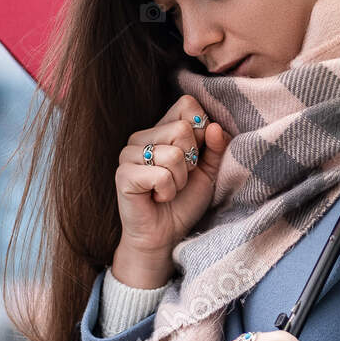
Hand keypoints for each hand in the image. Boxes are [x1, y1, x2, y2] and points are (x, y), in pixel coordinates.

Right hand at [113, 95, 232, 285]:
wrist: (165, 236)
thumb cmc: (184, 201)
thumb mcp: (209, 171)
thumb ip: (216, 146)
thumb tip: (214, 126)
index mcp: (162, 128)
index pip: (188, 104)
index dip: (201, 130)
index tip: (196, 157)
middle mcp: (142, 136)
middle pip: (183, 129)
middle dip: (192, 161)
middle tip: (180, 179)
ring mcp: (129, 154)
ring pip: (175, 153)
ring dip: (180, 180)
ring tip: (169, 189)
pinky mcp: (123, 174)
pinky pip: (161, 175)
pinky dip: (168, 192)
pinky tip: (157, 198)